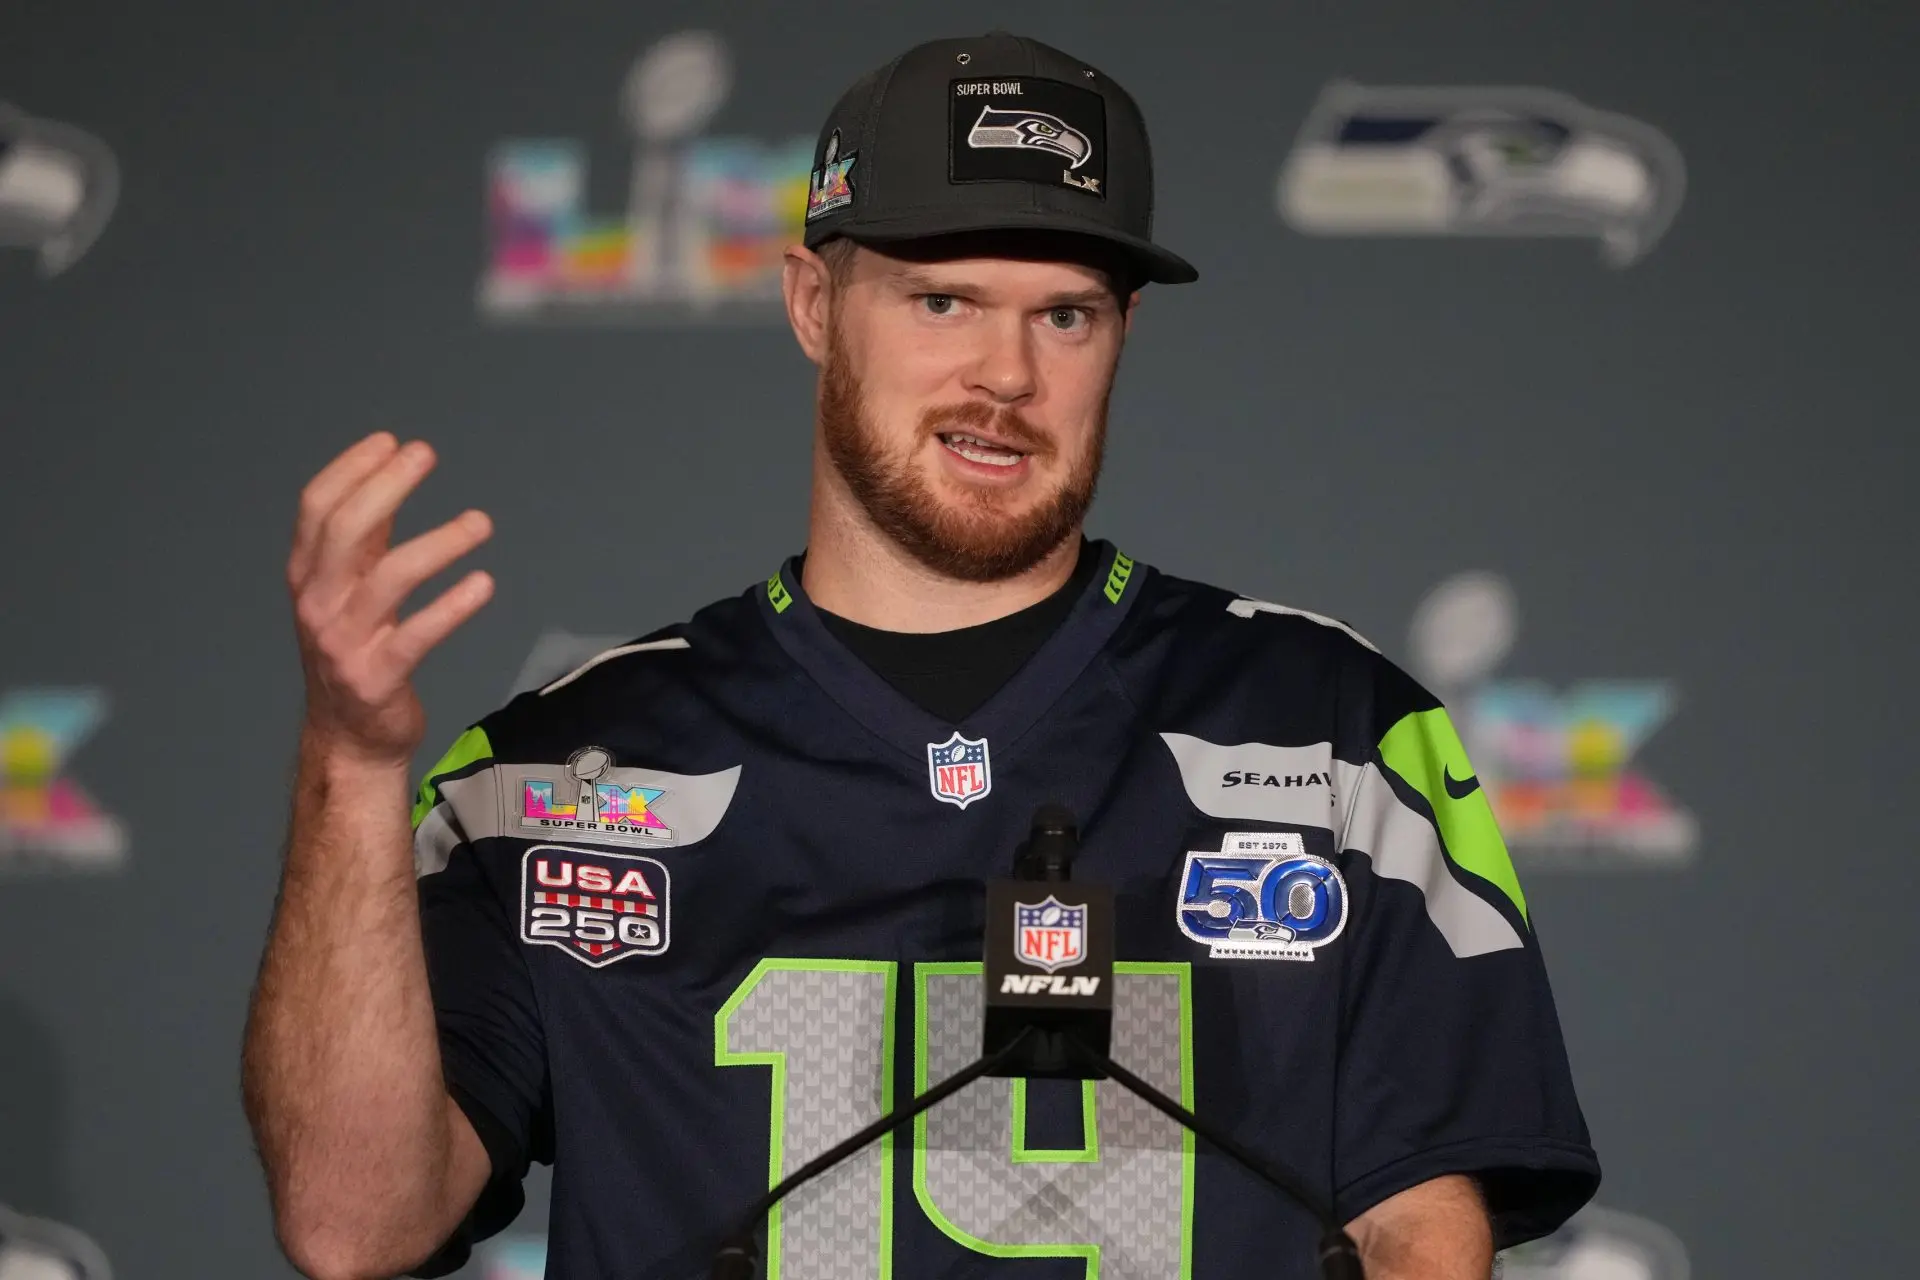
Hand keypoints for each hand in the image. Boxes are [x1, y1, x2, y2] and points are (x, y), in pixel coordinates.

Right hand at [288, 433, 494, 764]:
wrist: (348, 736)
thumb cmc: (353, 650)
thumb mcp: (349, 588)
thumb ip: (366, 537)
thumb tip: (389, 474)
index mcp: (306, 575)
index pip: (316, 508)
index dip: (350, 469)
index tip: (389, 441)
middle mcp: (318, 602)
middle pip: (346, 530)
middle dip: (386, 485)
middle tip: (425, 455)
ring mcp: (344, 641)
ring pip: (389, 578)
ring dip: (438, 543)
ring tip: (480, 522)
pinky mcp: (377, 676)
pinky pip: (417, 634)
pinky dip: (452, 606)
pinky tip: (482, 582)